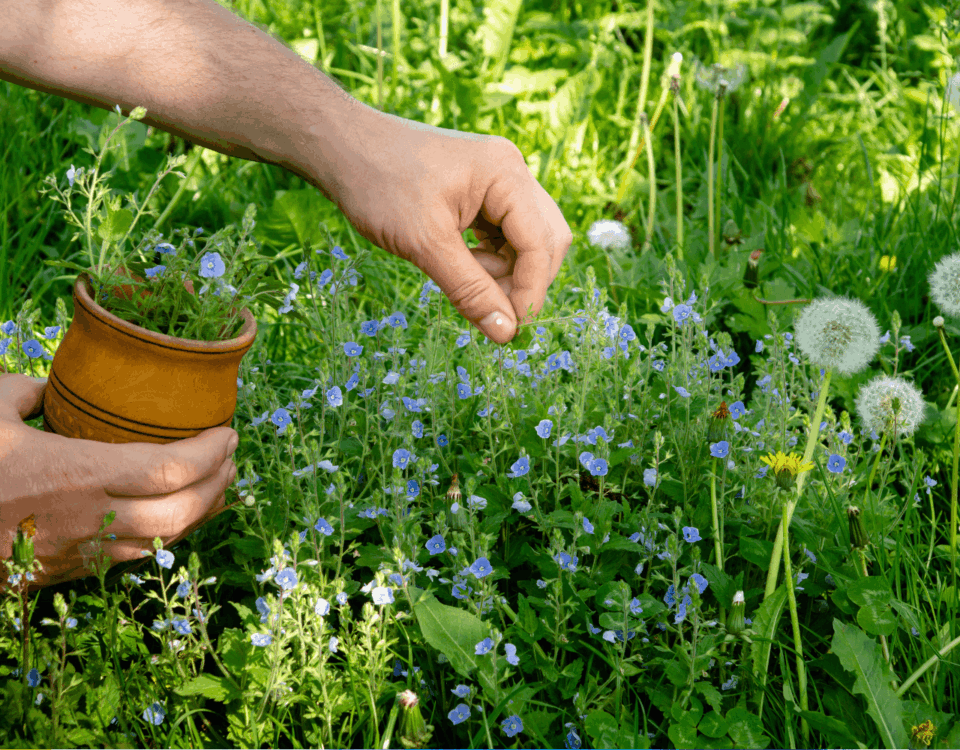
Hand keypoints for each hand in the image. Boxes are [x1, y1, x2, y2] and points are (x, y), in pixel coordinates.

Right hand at [0, 374, 239, 590]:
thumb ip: (27, 391)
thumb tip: (49, 388)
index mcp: (77, 473)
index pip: (170, 469)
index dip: (211, 453)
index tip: (230, 432)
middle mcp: (91, 517)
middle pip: (183, 511)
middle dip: (221, 484)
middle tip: (234, 457)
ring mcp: (84, 550)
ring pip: (166, 540)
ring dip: (202, 512)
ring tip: (218, 483)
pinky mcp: (71, 571)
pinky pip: (137, 554)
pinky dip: (169, 533)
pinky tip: (176, 513)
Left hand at [324, 110, 572, 343]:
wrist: (341, 147)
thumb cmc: (378, 185)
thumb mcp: (425, 244)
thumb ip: (470, 290)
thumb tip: (506, 334)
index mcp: (505, 175)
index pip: (541, 242)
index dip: (531, 290)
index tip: (511, 328)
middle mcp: (510, 173)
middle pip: (545, 240)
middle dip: (523, 281)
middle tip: (490, 310)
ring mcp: (497, 181)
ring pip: (526, 242)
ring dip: (505, 273)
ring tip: (464, 281)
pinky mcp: (480, 193)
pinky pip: (503, 235)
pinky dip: (489, 261)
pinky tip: (460, 268)